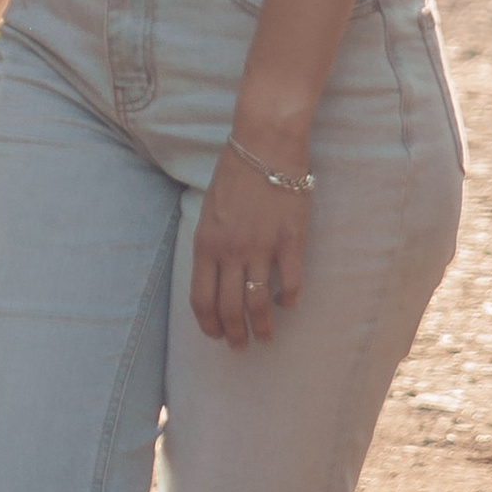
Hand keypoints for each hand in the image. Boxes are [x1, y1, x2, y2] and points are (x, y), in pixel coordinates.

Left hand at [189, 140, 312, 348]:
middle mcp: (230, 251)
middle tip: (241, 347)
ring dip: (262, 327)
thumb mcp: (209, 208)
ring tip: (267, 337)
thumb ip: (210, 242)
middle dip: (234, 335)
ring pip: (258, 303)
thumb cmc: (235, 172)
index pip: (201, 299)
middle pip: (229, 308)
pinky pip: (290, 283)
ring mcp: (261, 248)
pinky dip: (289, 299)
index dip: (208, 324)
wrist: (265, 144)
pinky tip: (288, 302)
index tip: (216, 335)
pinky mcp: (289, 241)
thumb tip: (213, 273)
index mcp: (206, 244)